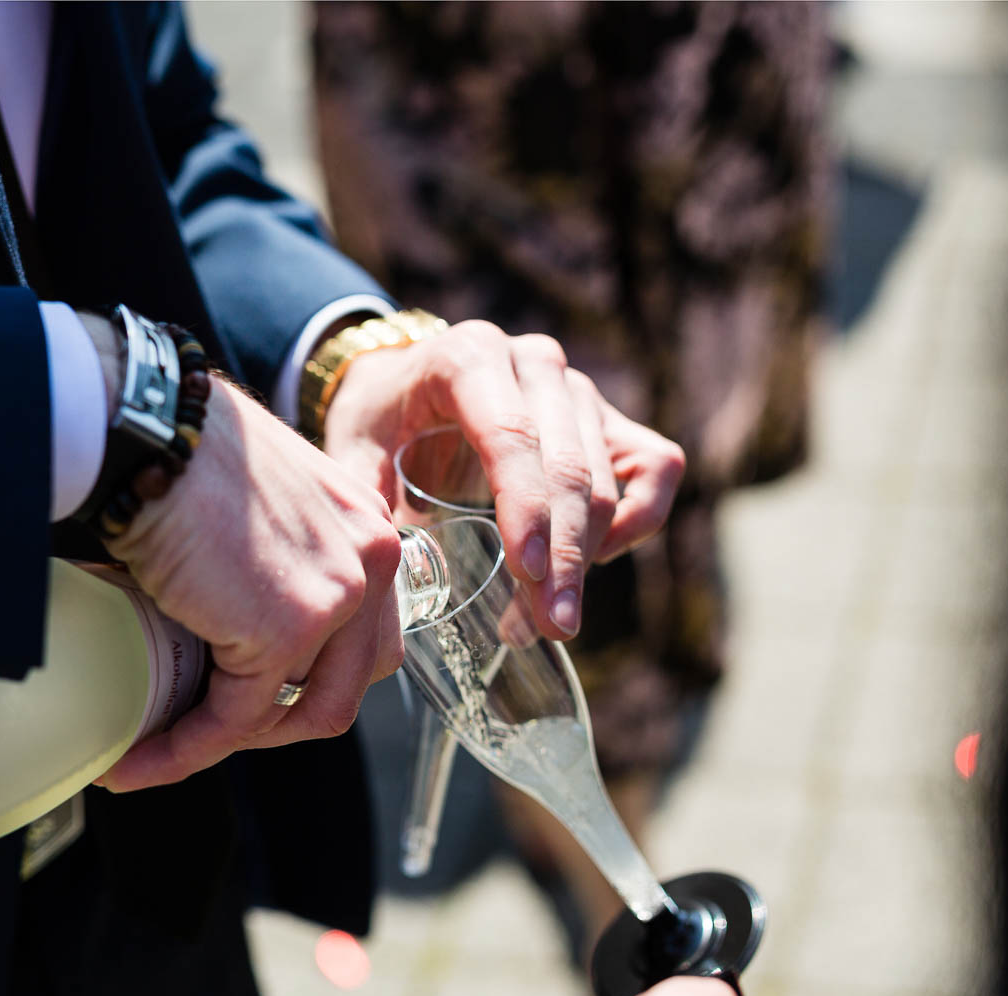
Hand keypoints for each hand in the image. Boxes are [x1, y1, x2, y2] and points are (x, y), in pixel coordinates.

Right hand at [99, 376, 404, 791]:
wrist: (147, 427)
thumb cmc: (179, 444)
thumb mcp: (260, 495)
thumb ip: (279, 546)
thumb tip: (236, 604)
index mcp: (367, 525)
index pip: (362, 633)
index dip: (306, 676)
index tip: (241, 693)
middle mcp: (371, 559)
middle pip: (348, 683)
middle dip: (278, 722)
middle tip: (206, 728)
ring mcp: (336, 599)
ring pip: (299, 714)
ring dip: (229, 742)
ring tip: (161, 749)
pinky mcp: (285, 632)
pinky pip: (234, 719)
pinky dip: (184, 748)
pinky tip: (137, 758)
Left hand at [322, 321, 684, 640]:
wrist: (406, 383)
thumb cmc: (381, 421)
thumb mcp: (352, 453)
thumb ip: (364, 503)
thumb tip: (386, 578)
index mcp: (469, 357)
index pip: (513, 436)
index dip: (527, 509)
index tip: (529, 575)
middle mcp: (534, 362)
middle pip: (570, 465)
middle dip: (564, 555)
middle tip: (550, 625)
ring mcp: (577, 388)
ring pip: (609, 479)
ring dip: (587, 558)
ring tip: (545, 618)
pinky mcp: (607, 418)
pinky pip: (654, 468)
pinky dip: (636, 520)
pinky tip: (594, 562)